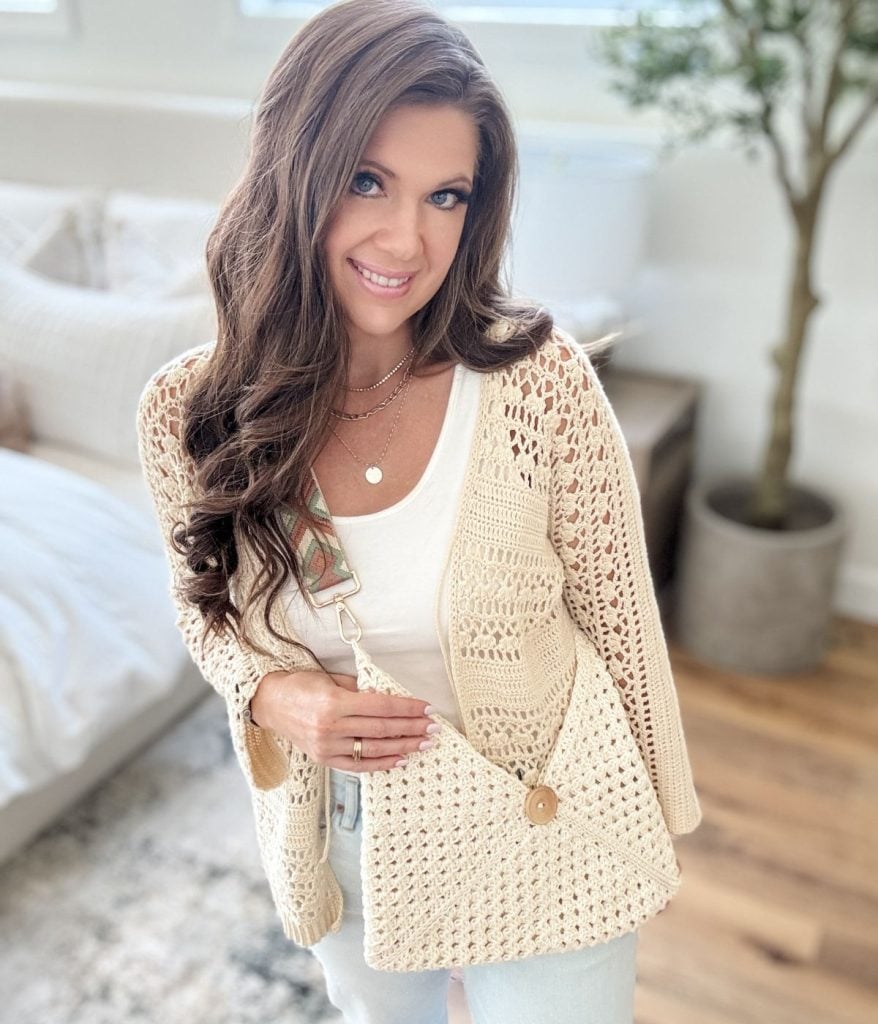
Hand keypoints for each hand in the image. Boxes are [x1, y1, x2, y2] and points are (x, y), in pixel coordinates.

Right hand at [250, 669, 438, 772]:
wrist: (270, 703)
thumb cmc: (302, 686)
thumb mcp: (331, 679)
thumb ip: (360, 690)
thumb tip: (389, 698)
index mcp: (334, 703)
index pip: (381, 706)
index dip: (406, 707)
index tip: (427, 708)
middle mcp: (331, 727)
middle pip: (381, 729)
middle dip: (411, 728)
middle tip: (433, 728)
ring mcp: (327, 747)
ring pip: (373, 749)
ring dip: (402, 747)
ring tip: (424, 744)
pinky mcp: (324, 760)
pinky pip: (358, 765)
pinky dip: (381, 764)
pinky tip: (400, 759)